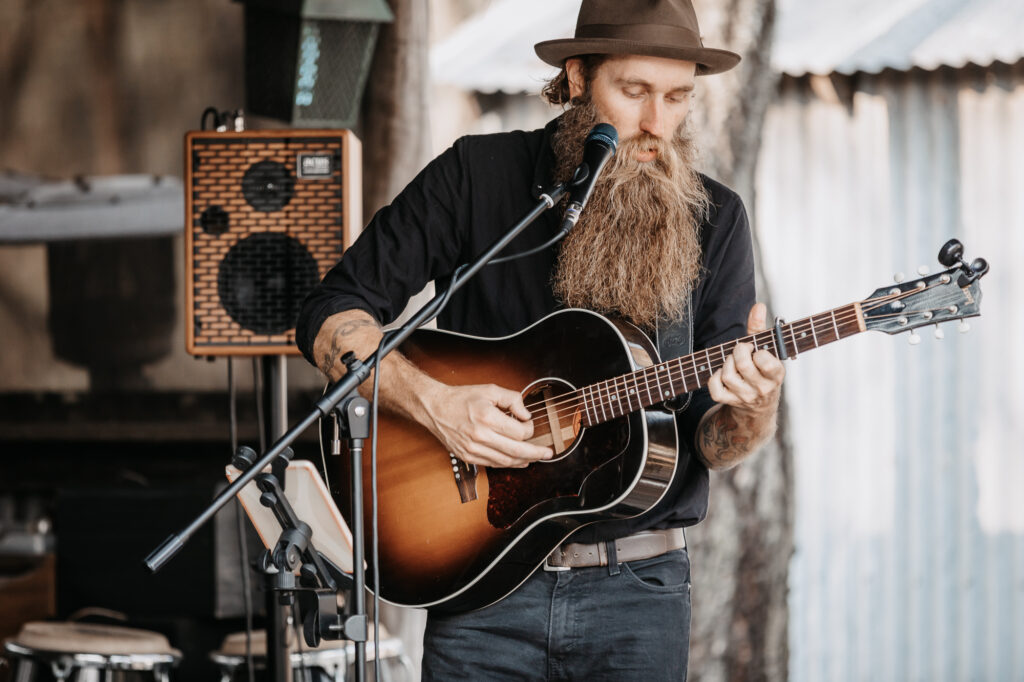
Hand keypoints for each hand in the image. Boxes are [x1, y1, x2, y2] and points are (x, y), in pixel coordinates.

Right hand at [421, 383, 553, 468]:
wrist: (435, 408)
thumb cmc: (461, 398)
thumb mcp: (490, 390)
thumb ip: (512, 399)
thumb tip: (526, 415)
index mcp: (487, 418)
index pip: (519, 432)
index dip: (529, 429)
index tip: (528, 423)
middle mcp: (480, 436)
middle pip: (516, 451)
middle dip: (536, 453)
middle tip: (548, 454)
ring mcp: (473, 449)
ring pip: (505, 461)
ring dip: (523, 461)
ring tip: (535, 458)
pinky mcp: (467, 456)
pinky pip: (493, 464)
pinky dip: (507, 464)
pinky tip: (516, 461)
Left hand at [707, 303, 785, 414]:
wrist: (758, 406)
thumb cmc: (761, 370)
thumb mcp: (765, 351)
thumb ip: (760, 328)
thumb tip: (758, 306)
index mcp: (776, 375)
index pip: (765, 362)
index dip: (757, 352)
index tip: (756, 350)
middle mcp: (762, 388)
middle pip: (742, 365)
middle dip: (738, 351)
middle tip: (741, 350)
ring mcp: (745, 397)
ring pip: (727, 375)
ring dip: (726, 363)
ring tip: (732, 361)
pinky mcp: (729, 402)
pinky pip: (715, 388)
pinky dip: (714, 377)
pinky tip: (722, 373)